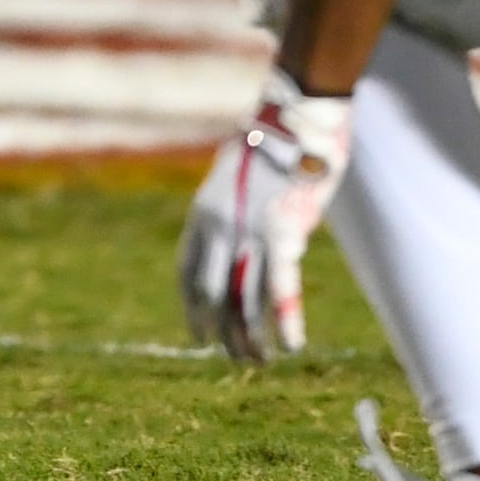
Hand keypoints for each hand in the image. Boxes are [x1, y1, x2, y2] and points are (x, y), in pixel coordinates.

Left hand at [178, 69, 353, 361]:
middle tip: (235, 358)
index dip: (192, 310)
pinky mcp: (282, 233)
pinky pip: (281, 288)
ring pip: (245, 299)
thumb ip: (231, 214)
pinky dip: (286, 321)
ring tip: (259, 361)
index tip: (199, 336)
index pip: (186, 275)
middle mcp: (219, 228)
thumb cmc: (270, 148)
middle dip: (222, 332)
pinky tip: (292, 345)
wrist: (293, 119)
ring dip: (252, 337)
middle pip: (212, 295)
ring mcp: (249, 232)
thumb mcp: (235, 182)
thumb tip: (239, 245)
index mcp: (202, 215)